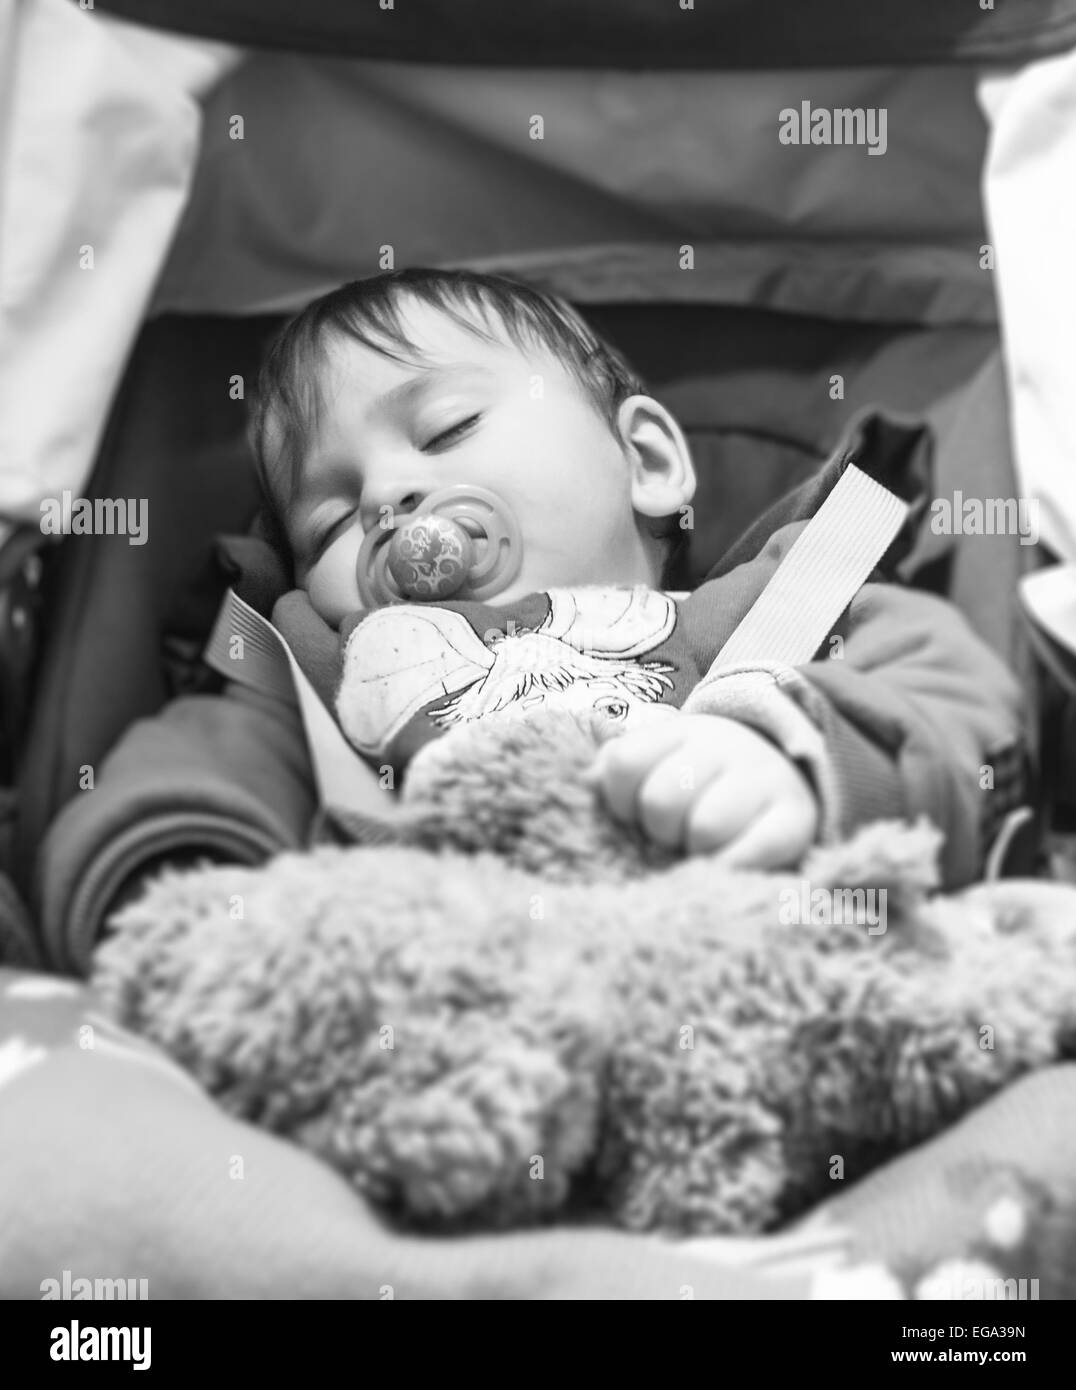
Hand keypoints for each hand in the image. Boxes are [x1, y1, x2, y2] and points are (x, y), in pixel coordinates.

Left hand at [590, 713, 818, 867]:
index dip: (618, 800)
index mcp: (677, 732)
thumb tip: (583, 779)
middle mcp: (722, 746)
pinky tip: (726, 868)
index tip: (632, 812)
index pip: (622, 764)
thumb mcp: (659, 758)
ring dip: (697, 852)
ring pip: (705, 828)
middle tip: (673, 836)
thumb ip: (615, 767)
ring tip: (702, 850)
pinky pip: (754, 852)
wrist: (784, 771)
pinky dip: (733, 868)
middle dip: (660, 830)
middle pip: (661, 800)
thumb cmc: (702, 777)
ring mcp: (762, 779)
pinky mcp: (795, 817)